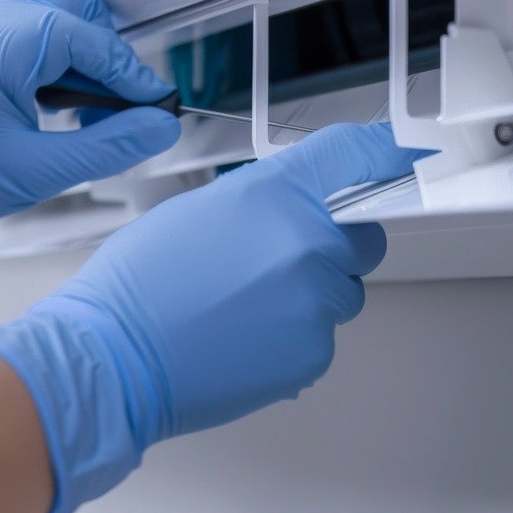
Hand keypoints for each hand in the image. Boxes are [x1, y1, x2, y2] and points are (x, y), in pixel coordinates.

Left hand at [0, 0, 180, 270]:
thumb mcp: (39, 173)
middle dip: (107, 52)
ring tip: (89, 92)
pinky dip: (69, 30)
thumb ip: (108, 147)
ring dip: (89, 33)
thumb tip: (161, 126)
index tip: (155, 105)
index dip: (127, 71)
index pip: (83, 36)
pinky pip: (44, 3)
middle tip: (118, 107)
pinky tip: (70, 79)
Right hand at [0, 123, 426, 512]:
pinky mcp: (312, 354)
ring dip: (312, 296)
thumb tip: (293, 206)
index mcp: (275, 195)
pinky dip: (293, 339)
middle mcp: (307, 244)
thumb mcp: (196, 210)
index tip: (398, 157)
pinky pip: (322, 337)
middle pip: (365, 236)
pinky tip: (244, 339)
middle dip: (335, 246)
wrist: (114, 358)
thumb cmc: (138, 286)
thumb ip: (261, 201)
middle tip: (281, 262)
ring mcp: (315, 303)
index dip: (380, 154)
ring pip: (343, 292)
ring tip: (247, 309)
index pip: (353, 156)